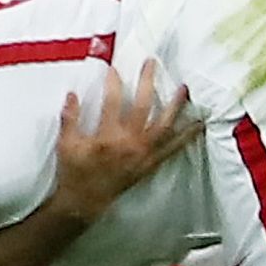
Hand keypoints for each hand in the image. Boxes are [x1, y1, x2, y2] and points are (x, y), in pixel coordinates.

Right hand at [49, 59, 199, 221]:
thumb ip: (69, 118)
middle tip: (152, 63)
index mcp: (107, 137)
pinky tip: (199, 125)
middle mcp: (129, 143)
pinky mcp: (150, 164)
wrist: (85, 202)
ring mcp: (143, 154)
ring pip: (164, 125)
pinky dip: (187, 137)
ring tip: (185, 89)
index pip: (113, 101)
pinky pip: (173, 149)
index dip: (114, 82)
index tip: (114, 69)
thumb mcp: (66, 144)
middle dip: (148, 82)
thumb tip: (72, 94)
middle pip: (143, 106)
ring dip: (175, 106)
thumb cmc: (74, 172)